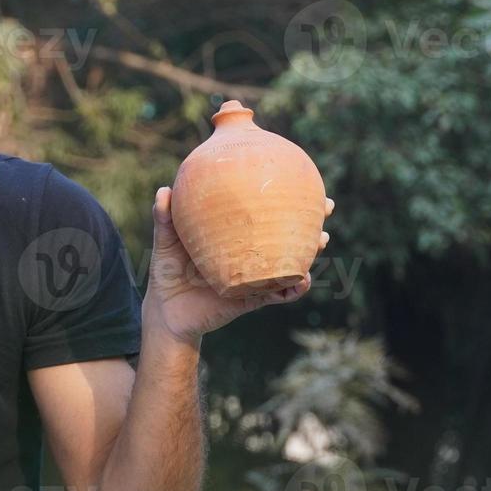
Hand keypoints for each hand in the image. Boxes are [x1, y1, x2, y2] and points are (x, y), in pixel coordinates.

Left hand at [143, 187, 334, 344]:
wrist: (166, 312)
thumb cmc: (167, 272)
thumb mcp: (166, 242)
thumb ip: (165, 218)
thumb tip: (164, 190)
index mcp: (232, 236)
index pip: (262, 213)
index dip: (283, 199)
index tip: (300, 179)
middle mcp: (248, 254)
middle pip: (286, 234)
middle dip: (310, 221)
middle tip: (326, 206)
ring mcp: (253, 276)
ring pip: (290, 262)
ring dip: (309, 252)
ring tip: (321, 240)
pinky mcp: (252, 299)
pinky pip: (279, 294)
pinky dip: (294, 288)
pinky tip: (303, 280)